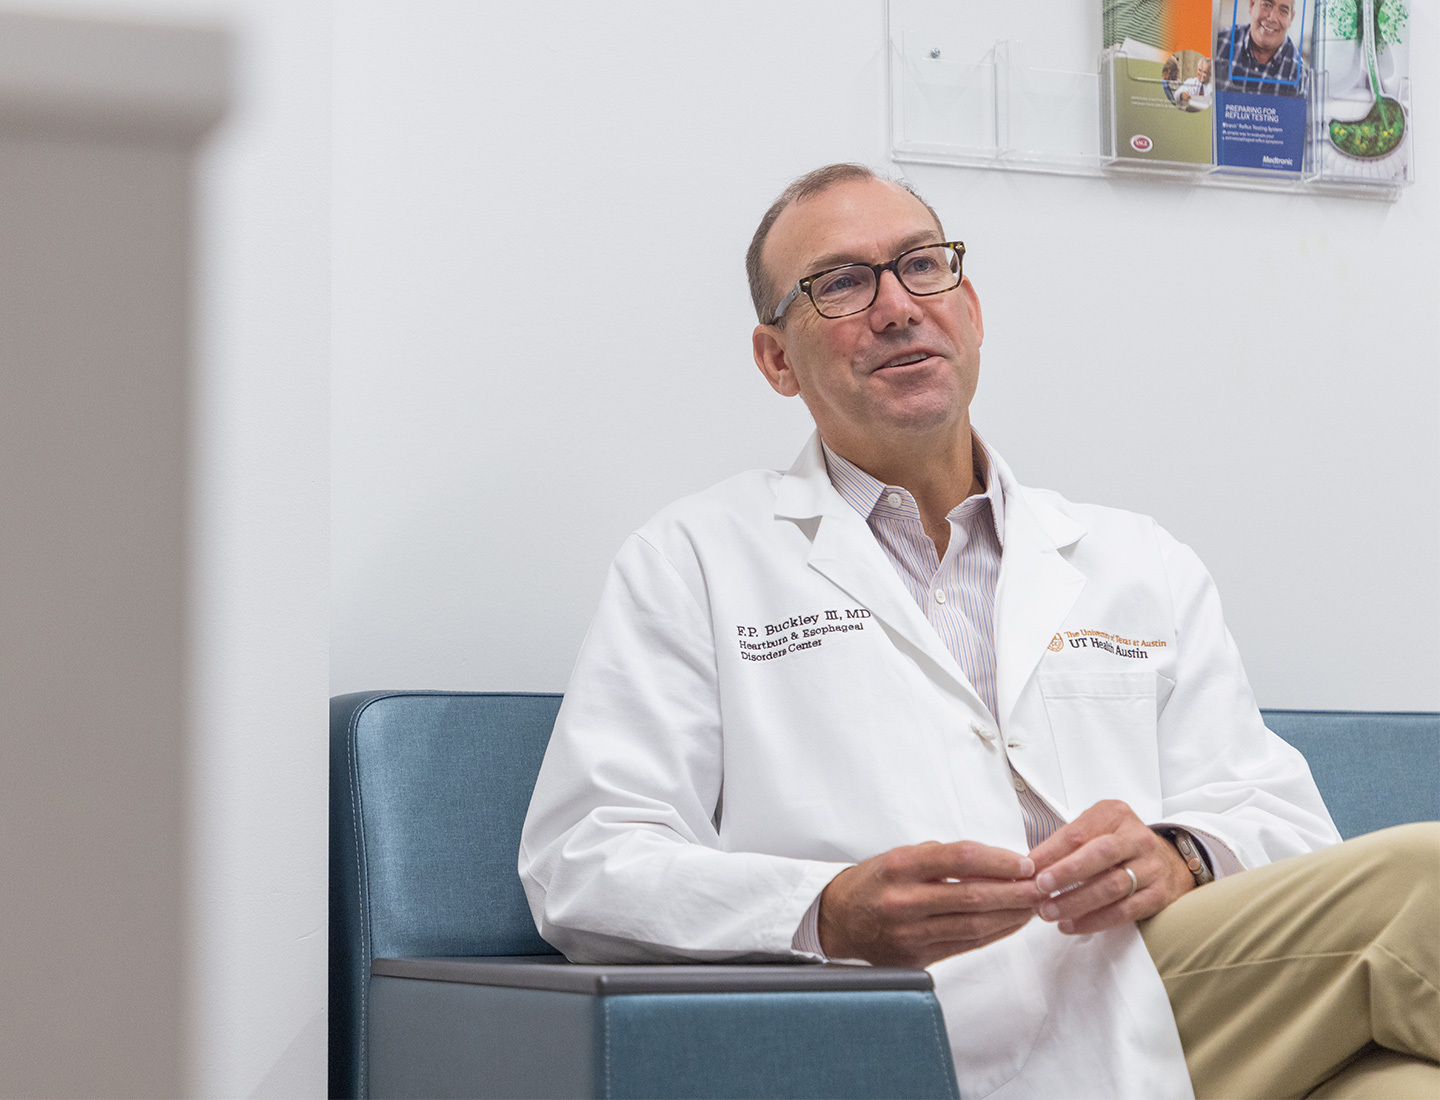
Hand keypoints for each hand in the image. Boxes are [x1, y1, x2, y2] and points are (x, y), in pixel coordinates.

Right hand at [818, 840, 1041, 966]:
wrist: (838, 921)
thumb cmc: (873, 883)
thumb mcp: (900, 856)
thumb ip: (943, 858)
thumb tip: (995, 862)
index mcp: (899, 866)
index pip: (960, 858)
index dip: (998, 860)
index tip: (1023, 862)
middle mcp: (904, 900)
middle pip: (973, 895)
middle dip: (1015, 891)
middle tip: (1042, 885)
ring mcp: (910, 932)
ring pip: (975, 924)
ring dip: (1012, 915)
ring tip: (1034, 905)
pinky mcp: (917, 957)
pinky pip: (966, 945)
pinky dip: (995, 933)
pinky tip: (1012, 923)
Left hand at [1028, 800, 1194, 934]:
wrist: (1166, 862)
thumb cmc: (1117, 845)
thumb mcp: (1094, 830)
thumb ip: (1065, 844)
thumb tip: (1030, 866)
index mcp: (1115, 815)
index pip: (1078, 832)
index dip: (1050, 852)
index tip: (1028, 869)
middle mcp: (1137, 838)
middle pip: (1100, 854)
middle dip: (1066, 873)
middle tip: (1040, 888)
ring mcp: (1151, 867)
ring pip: (1112, 886)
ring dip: (1076, 902)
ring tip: (1049, 912)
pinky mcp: (1159, 895)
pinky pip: (1124, 911)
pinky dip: (1094, 920)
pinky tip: (1071, 924)